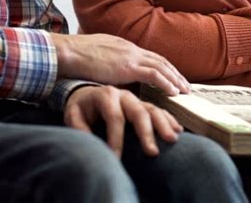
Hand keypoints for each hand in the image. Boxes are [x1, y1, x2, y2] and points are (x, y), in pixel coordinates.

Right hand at [51, 33, 189, 95]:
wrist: (68, 51)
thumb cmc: (75, 56)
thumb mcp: (97, 55)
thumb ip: (108, 62)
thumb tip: (111, 71)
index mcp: (124, 46)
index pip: (150, 57)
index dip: (163, 67)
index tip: (172, 76)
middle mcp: (131, 49)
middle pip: (160, 61)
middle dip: (174, 73)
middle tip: (185, 85)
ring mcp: (131, 57)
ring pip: (162, 67)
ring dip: (175, 79)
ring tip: (185, 91)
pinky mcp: (128, 67)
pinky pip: (154, 75)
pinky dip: (166, 83)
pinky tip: (174, 92)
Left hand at [64, 85, 182, 156]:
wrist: (88, 93)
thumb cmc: (81, 106)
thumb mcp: (72, 113)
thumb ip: (78, 125)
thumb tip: (90, 140)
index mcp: (106, 95)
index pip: (114, 117)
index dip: (116, 138)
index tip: (116, 157)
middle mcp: (124, 95)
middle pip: (139, 112)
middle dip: (146, 133)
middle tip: (152, 152)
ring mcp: (136, 99)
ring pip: (153, 109)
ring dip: (164, 124)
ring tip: (172, 139)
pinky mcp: (143, 104)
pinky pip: (159, 110)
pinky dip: (169, 119)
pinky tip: (177, 130)